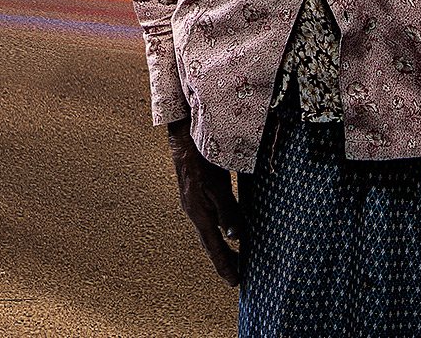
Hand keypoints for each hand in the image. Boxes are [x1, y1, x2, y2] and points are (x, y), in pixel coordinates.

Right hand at [167, 118, 243, 285]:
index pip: (213, 246)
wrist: (184, 139)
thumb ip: (227, 211)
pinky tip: (225, 228)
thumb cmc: (201, 160)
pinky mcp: (196, 194)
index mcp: (199, 214)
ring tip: (234, 258)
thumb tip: (235, 238)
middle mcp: (194, 212)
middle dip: (223, 260)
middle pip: (210, 243)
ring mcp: (194, 203)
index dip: (224, 264)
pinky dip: (219, 229)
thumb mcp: (218, 186)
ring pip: (210, 231)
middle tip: (237, 276)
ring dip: (221, 246)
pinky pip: (209, 219)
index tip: (234, 282)